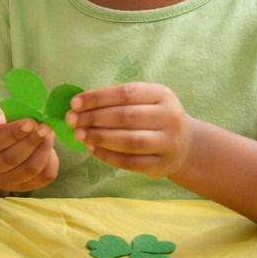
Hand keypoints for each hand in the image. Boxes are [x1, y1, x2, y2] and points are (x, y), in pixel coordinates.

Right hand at [0, 103, 58, 192]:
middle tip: (45, 127)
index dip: (13, 133)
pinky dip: (49, 165)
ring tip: (49, 135)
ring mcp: (1, 182)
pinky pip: (39, 181)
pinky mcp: (18, 188)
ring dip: (42, 152)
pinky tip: (50, 151)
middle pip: (11, 159)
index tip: (31, 122)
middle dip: (31, 142)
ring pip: (27, 171)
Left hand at [68, 82, 194, 178]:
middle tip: (71, 120)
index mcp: (162, 95)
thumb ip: (116, 101)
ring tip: (78, 134)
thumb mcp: (144, 101)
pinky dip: (107, 156)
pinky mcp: (161, 164)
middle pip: (126, 117)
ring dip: (99, 137)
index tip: (74, 103)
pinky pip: (130, 162)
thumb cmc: (153, 118)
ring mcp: (168, 143)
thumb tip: (77, 106)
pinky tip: (91, 149)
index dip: (98, 98)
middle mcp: (169, 117)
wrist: (185, 145)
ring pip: (129, 141)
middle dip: (93, 118)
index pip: (126, 93)